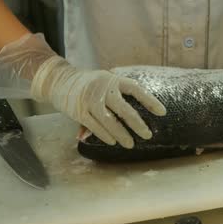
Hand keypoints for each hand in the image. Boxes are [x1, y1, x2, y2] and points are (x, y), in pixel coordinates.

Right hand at [0, 33, 165, 148]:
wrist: (60, 79)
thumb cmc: (90, 84)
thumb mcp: (105, 83)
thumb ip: (118, 98)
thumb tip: (133, 115)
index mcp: (113, 79)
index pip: (135, 89)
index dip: (150, 100)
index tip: (162, 112)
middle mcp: (103, 88)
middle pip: (124, 109)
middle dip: (137, 124)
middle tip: (148, 135)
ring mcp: (90, 100)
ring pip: (109, 121)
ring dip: (121, 134)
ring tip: (131, 144)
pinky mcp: (79, 111)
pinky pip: (94, 126)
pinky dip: (105, 135)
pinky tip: (113, 142)